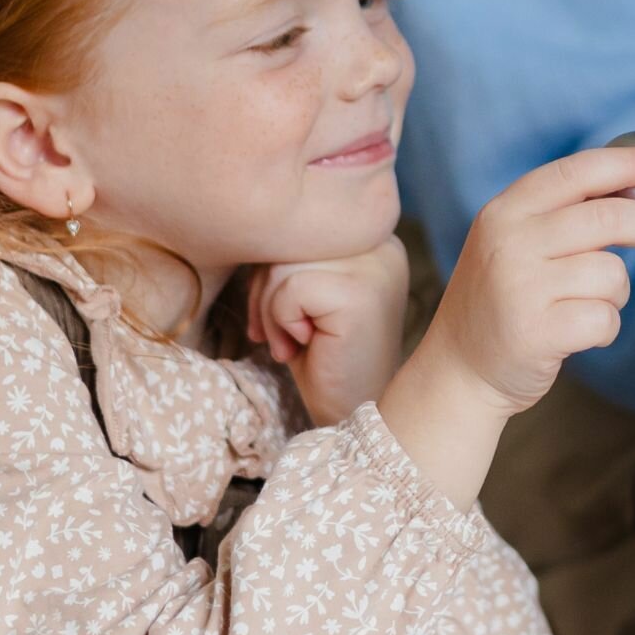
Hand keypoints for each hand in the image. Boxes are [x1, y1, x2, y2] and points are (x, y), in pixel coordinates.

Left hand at [246, 236, 410, 426]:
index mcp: (374, 234)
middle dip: (267, 288)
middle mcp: (383, 242)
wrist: (350, 413)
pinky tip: (304, 345)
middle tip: (281, 333)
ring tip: (294, 340)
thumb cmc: (324, 355)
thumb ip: (294, 250)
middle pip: (291, 236)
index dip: (276, 266)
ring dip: (272, 309)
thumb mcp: (307, 288)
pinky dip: (281, 322)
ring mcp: (376, 266)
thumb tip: (250, 227)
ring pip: (284, 262)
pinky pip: (289, 289)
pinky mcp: (360, 294)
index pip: (301, 222)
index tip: (279, 312)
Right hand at [379, 144, 634, 507]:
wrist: (458, 370)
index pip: (575, 172)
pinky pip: (606, 318)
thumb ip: (561, 214)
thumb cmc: (502, 302)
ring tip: (584, 306)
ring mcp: (521, 287)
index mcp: (506, 211)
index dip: (624, 163)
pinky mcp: (536, 332)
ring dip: (615, 294)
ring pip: (613, 273)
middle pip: (607, 218)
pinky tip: (577, 334)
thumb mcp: (513, 243)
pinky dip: (605, 328)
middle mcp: (510, 242)